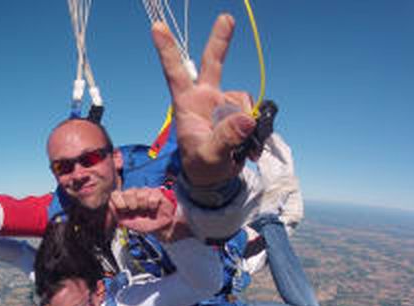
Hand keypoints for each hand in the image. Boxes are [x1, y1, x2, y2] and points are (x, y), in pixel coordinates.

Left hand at [109, 188, 189, 240]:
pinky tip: (154, 208)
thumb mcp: (128, 222)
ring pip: (140, 194)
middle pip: (128, 192)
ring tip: (147, 210)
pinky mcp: (157, 193)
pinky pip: (152, 197)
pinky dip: (152, 205)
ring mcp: (146, 192)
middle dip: (131, 204)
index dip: (118, 200)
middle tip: (135, 210)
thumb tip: (109, 204)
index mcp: (125, 200)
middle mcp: (135, 193)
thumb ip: (117, 214)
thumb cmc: (144, 224)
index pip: (116, 193)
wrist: (160, 228)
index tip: (122, 209)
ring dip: (143, 206)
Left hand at [152, 15, 256, 185]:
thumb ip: (225, 139)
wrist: (214, 178)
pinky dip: (256, 129)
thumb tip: (246, 119)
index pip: (175, 72)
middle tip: (227, 18)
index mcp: (187, 103)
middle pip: (212, 63)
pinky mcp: (238, 112)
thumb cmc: (201, 166)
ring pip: (241, 99)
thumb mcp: (210, 156)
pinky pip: (253, 112)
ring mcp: (223, 103)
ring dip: (245, 120)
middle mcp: (205, 97)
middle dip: (220, 40)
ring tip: (239, 147)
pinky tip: (250, 148)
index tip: (157, 26)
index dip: (167, 49)